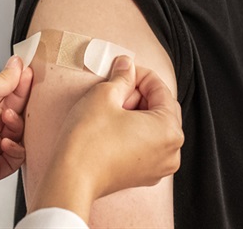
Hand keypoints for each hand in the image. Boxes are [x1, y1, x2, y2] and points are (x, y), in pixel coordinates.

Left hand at [0, 55, 33, 186]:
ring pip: (16, 137)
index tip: (28, 74)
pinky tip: (6, 140)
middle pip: (13, 117)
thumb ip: (3, 80)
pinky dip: (15, 149)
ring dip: (17, 125)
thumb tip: (17, 66)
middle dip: (20, 104)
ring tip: (8, 116)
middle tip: (27, 92)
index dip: (18, 87)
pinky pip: (13, 161)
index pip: (5, 98)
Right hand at [28, 56, 182, 221]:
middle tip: (115, 88)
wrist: (72, 178)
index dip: (140, 75)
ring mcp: (159, 167)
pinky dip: (135, 131)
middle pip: (161, 109)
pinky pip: (147, 145)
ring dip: (137, 112)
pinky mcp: (144, 175)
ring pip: (154, 127)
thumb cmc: (89, 141)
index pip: (161, 90)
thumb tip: (127, 65)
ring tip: (112, 107)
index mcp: (169, 130)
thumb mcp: (104, 95)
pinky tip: (113, 126)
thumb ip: (122, 76)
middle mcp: (171, 151)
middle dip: (140, 94)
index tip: (124, 69)